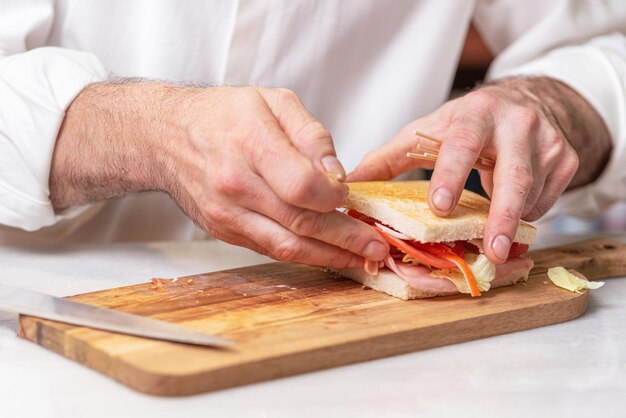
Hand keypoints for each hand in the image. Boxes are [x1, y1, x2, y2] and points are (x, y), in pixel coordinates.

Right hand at [50, 82, 388, 266]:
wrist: (167, 137)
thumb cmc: (223, 115)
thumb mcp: (272, 101)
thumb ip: (311, 134)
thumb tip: (337, 174)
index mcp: (249, 143)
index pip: (303, 186)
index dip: (336, 198)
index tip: (351, 196)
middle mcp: (235, 184)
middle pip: (301, 223)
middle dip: (347, 239)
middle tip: (378, 247)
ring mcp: (227, 214)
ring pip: (287, 246)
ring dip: (330, 256)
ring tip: (363, 259)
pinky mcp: (225, 231)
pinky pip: (271, 249)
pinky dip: (303, 254)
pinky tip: (328, 253)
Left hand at [349, 77, 610, 263]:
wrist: (522, 103)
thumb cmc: (464, 125)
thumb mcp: (426, 133)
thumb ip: (387, 159)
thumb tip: (347, 185)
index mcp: (474, 114)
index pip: (461, 144)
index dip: (451, 175)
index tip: (439, 207)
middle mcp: (516, 123)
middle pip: (514, 174)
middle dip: (502, 215)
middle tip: (493, 251)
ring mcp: (547, 141)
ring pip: (534, 193)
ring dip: (515, 221)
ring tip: (501, 247)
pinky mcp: (566, 159)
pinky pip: (549, 199)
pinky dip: (529, 214)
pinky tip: (514, 215)